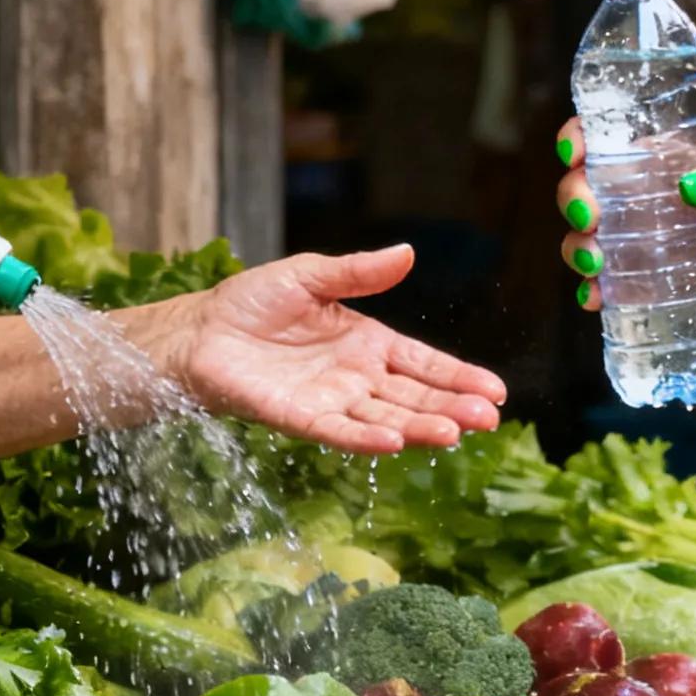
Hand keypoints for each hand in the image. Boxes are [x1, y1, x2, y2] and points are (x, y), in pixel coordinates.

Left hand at [159, 246, 505, 453]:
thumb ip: (359, 272)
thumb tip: (408, 253)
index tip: (496, 392)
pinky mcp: (298, 418)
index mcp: (367, 343)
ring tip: (454, 432)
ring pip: (385, 419)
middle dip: (452, 408)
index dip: (459, 377)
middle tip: (488, 419)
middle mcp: (356, 378)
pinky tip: (395, 442)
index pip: (424, 363)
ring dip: (420, 427)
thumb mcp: (311, 275)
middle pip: (413, 396)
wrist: (199, 330)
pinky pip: (338, 431)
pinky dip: (366, 439)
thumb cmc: (252, 303)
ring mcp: (330, 401)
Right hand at [552, 120, 695, 312]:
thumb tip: (691, 187)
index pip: (614, 138)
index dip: (581, 138)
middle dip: (574, 198)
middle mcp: (652, 195)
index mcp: (673, 159)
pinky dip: (595, 289)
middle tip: (587, 218)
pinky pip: (614, 281)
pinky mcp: (659, 276)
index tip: (572, 152)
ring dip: (577, 247)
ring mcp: (651, 237)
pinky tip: (593, 298)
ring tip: (593, 265)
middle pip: (590, 187)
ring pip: (592, 236)